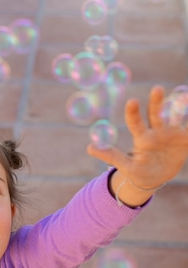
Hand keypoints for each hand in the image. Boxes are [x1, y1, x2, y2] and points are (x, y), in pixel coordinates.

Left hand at [87, 85, 187, 204]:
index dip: (133, 113)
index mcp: (142, 138)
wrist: (155, 179)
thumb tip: (89, 147)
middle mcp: (156, 132)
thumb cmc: (137, 172)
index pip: (136, 123)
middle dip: (156, 102)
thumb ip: (110, 156)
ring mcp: (171, 134)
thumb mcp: (126, 167)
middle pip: (156, 114)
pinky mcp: (184, 139)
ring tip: (184, 95)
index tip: (131, 102)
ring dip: (179, 106)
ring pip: (175, 117)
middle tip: (156, 89)